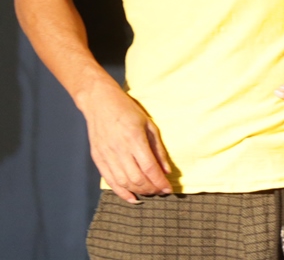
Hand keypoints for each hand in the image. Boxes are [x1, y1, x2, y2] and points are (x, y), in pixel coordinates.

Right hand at [80, 79, 172, 202]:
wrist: (99, 103)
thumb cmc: (128, 111)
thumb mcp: (149, 124)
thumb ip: (158, 148)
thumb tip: (166, 170)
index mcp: (134, 139)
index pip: (149, 168)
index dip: (160, 182)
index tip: (169, 189)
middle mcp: (119, 150)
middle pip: (137, 178)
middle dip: (151, 188)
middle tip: (161, 191)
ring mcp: (106, 156)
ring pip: (124, 182)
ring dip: (139, 191)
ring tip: (150, 192)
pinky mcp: (98, 160)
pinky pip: (110, 181)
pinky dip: (121, 192)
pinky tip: (133, 197)